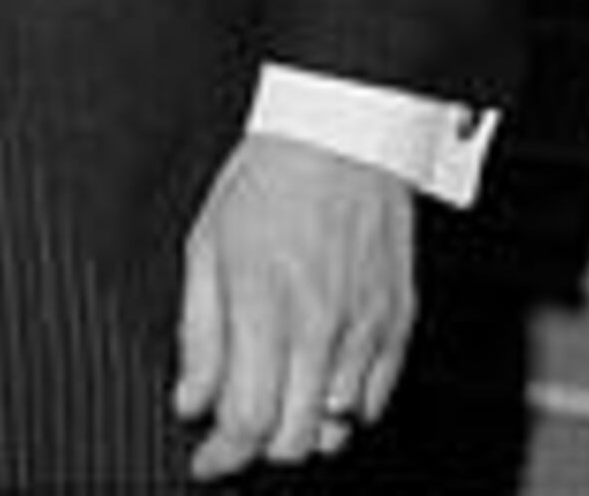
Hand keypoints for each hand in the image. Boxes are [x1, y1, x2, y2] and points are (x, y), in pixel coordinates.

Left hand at [174, 135, 413, 474]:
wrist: (342, 130)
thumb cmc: (270, 176)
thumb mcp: (206, 242)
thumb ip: (199, 331)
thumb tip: (190, 398)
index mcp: (265, 304)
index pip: (246, 419)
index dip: (222, 455)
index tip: (207, 459)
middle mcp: (319, 326)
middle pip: (295, 439)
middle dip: (260, 446)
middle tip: (239, 425)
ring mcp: (365, 328)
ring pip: (337, 427)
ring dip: (304, 425)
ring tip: (280, 392)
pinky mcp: (397, 323)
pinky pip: (375, 400)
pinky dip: (346, 406)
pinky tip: (321, 375)